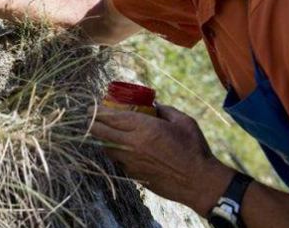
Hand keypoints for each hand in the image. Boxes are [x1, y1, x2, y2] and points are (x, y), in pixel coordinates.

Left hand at [88, 103, 232, 214]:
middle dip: (91, 123)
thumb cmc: (194, 149)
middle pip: (100, 132)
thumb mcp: (182, 121)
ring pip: (105, 148)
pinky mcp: (133, 175)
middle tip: (90, 118)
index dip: (97, 111)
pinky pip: (116, 160)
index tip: (92, 107)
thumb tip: (152, 105)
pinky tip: (119, 147)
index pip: (110, 117)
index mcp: (144, 128)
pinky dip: (114, 152)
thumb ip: (164, 110)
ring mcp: (130, 162)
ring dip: (101, 138)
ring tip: (102, 130)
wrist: (199, 182)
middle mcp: (132, 145)